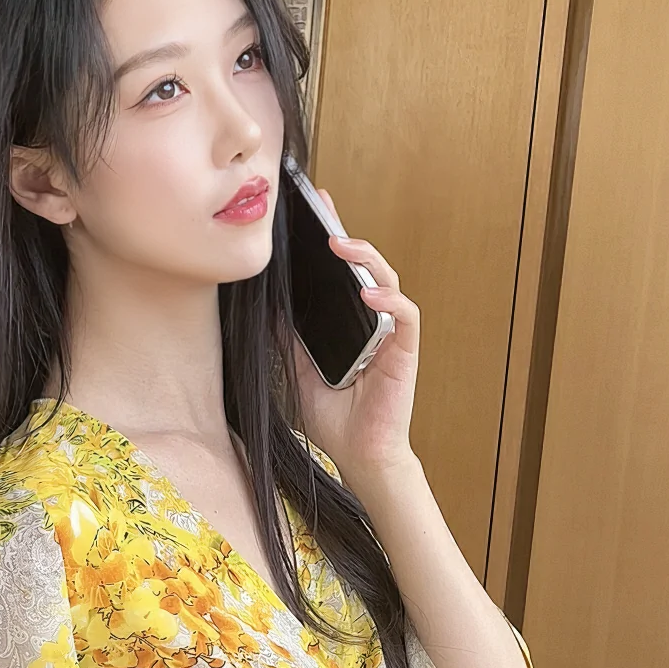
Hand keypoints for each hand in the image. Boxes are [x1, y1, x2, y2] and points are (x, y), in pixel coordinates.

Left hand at [292, 187, 422, 499]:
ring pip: (387, 280)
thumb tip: (263, 306)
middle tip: (324, 211)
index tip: (314, 210)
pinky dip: (389, 300)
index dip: (331, 238)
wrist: (358, 457)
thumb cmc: (333, 418)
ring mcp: (390, 334)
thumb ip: (287, 338)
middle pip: (364, 267)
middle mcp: (372, 320)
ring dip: (366, 258)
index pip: (341, 272)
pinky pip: (405, 316)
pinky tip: (369, 293)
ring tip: (340, 243)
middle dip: (346, 234)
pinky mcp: (405, 352)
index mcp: (348, 321)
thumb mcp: (296, 370)